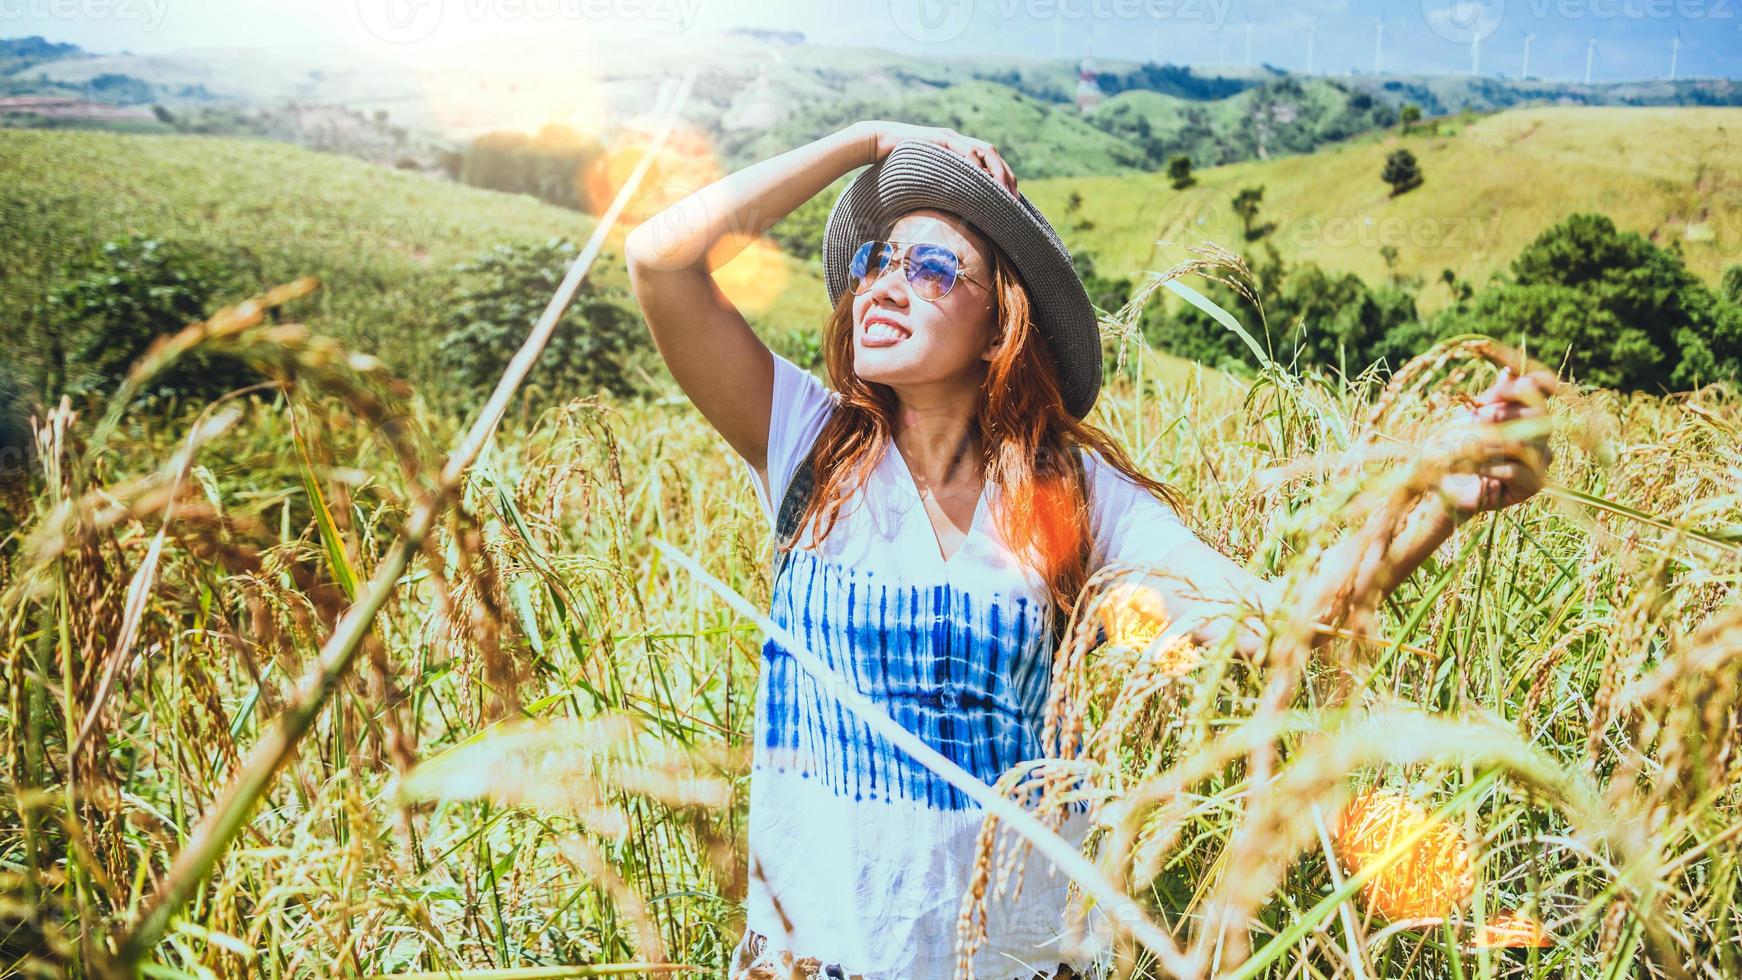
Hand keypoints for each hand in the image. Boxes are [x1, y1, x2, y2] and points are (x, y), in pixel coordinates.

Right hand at [853, 120, 1018, 196]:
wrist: (879, 143)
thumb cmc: (899, 165)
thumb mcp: (925, 178)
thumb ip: (941, 187)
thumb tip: (952, 212)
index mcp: (958, 149)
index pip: (989, 160)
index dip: (1003, 177)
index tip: (1013, 199)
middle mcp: (958, 141)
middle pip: (992, 153)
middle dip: (1006, 175)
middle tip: (1014, 198)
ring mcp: (950, 138)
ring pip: (984, 150)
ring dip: (997, 171)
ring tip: (1003, 191)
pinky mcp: (940, 139)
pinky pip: (964, 151)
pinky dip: (975, 165)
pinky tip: (982, 180)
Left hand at [1427, 367, 1559, 514]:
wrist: (1444, 485)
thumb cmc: (1455, 448)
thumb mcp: (1467, 418)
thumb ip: (1490, 399)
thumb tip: (1509, 372)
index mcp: (1526, 413)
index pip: (1542, 389)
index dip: (1527, 385)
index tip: (1502, 387)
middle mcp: (1541, 435)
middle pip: (1538, 415)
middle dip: (1504, 414)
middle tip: (1476, 420)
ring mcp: (1540, 461)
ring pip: (1524, 443)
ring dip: (1489, 443)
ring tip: (1465, 447)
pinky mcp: (1532, 484)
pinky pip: (1516, 471)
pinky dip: (1489, 467)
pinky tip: (1470, 468)